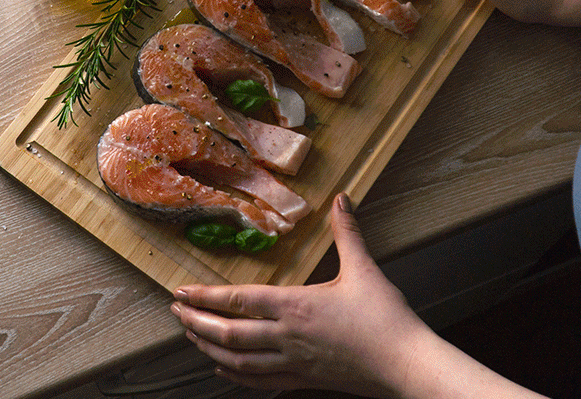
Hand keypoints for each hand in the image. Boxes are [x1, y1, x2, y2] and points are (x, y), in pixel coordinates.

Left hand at [170, 194, 431, 396]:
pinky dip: (235, 375)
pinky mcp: (304, 379)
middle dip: (196, 323)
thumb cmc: (385, 321)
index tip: (181, 292)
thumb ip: (347, 233)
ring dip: (209, 348)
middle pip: (228, 334)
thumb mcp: (365, 270)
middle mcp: (287, 337)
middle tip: (176, 313)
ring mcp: (293, 362)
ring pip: (237, 361)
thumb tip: (341, 199)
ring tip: (191, 337)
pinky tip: (223, 369)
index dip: (205, 298)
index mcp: (297, 307)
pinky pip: (260, 380)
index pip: (240, 301)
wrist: (404, 364)